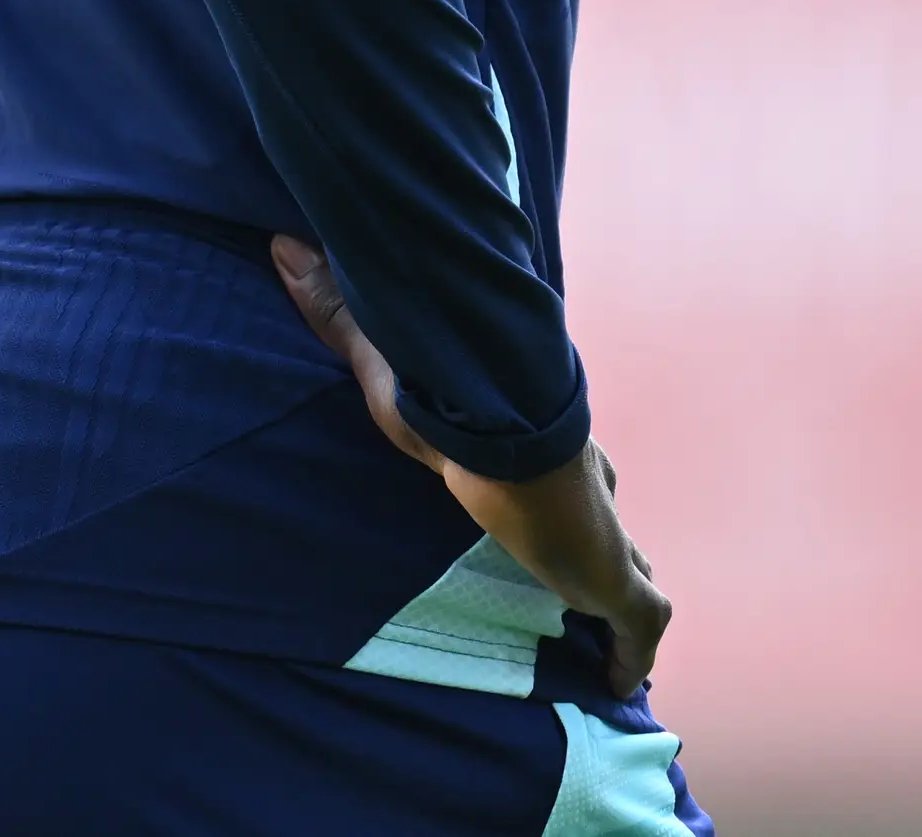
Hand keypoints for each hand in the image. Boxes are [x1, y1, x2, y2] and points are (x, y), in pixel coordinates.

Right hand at [270, 235, 671, 694]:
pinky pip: (641, 626)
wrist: (512, 444)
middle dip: (601, 547)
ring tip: (605, 644)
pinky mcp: (617, 581)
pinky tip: (618, 681)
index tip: (559, 509)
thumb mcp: (383, 369)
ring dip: (619, 600)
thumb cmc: (455, 409)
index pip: (574, 462)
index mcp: (547, 444)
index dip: (572, 484)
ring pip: (630, 574)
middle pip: (606, 517)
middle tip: (583, 583)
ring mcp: (606, 537)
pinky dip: (633, 650)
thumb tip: (280, 241)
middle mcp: (585, 488)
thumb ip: (335, 311)